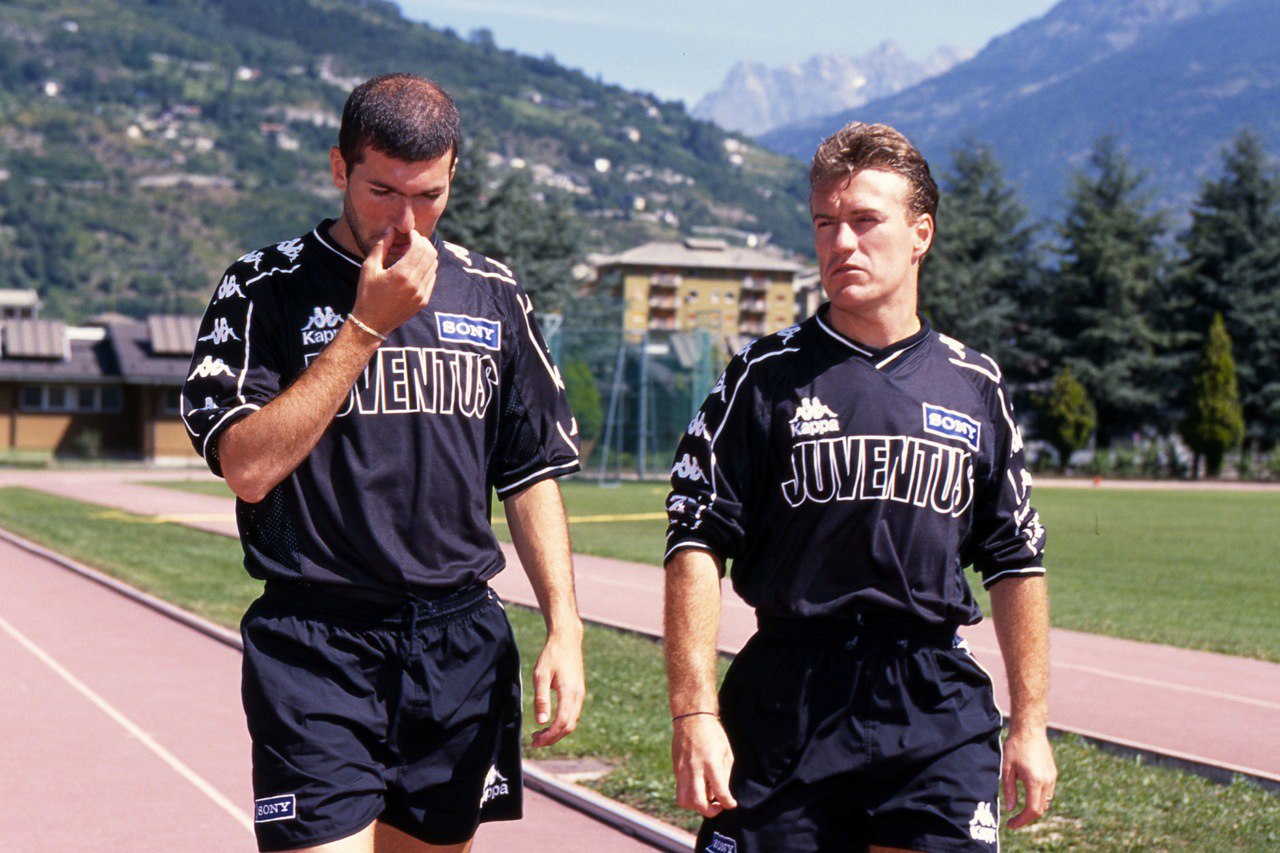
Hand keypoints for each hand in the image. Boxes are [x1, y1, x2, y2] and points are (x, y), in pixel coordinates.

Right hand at [350, 228, 438, 335]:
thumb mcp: (369, 267)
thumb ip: (381, 246)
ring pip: (434, 265)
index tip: (408, 234)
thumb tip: (391, 230)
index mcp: (402, 274)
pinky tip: (413, 268)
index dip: (416, 236)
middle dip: (423, 243)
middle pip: (431, 254)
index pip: (420, 247)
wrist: (372, 323)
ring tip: (411, 255)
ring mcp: (422, 293)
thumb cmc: (367, 293)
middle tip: (412, 241)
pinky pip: (432, 278)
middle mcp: (415, 284)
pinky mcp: (424, 300)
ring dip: (425, 256)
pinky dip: (426, 269)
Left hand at [529, 626, 584, 747]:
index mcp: (570, 693)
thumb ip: (541, 699)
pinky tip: (549, 723)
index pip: (562, 722)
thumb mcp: (541, 675)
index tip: (536, 741)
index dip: (550, 736)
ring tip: (539, 735)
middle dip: (552, 738)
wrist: (567, 640)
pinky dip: (561, 723)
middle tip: (535, 742)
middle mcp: (578, 696)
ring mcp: (580, 695)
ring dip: (557, 732)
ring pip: (571, 721)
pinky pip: (572, 714)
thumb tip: (541, 722)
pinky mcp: (578, 692)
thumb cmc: (552, 655)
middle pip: (568, 726)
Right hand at [672, 714, 737, 816]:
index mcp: (711, 763)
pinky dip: (690, 794)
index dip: (727, 803)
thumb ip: (724, 775)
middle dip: (709, 812)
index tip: (731, 804)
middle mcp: (694, 768)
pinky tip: (699, 786)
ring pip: (684, 801)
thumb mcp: (726, 752)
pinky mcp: (676, 769)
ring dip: (695, 806)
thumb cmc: (712, 734)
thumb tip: (719, 794)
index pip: (720, 792)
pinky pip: (680, 789)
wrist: (691, 718)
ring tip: (706, 798)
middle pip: (698, 802)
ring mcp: (682, 770)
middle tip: (717, 806)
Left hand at [1002, 728, 1056, 828]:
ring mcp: (1052, 777)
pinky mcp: (1053, 773)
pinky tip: (1028, 794)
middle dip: (1026, 817)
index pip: (1032, 810)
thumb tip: (1010, 809)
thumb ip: (1009, 790)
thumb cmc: (1015, 747)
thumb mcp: (1007, 769)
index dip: (1021, 821)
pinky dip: (1039, 798)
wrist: (1030, 729)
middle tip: (1013, 820)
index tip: (1010, 824)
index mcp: (1035, 781)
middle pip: (1040, 809)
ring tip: (1019, 808)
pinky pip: (1048, 792)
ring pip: (1045, 802)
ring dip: (1034, 807)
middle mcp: (1047, 782)